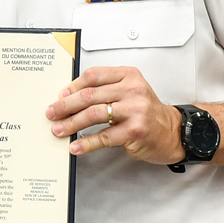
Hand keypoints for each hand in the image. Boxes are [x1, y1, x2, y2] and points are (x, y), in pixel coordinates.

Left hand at [46, 65, 184, 163]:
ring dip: (71, 123)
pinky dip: (86, 143)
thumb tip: (69, 96)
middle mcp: (132, 90)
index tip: (60, 95)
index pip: (94, 75)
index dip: (73, 86)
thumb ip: (104, 89)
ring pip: (93, 114)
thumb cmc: (145, 111)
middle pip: (90, 95)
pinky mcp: (134, 131)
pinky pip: (104, 137)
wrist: (171, 131)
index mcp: (128, 76)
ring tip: (59, 130)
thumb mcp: (128, 90)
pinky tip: (76, 146)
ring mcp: (134, 111)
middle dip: (66, 105)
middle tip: (52, 113)